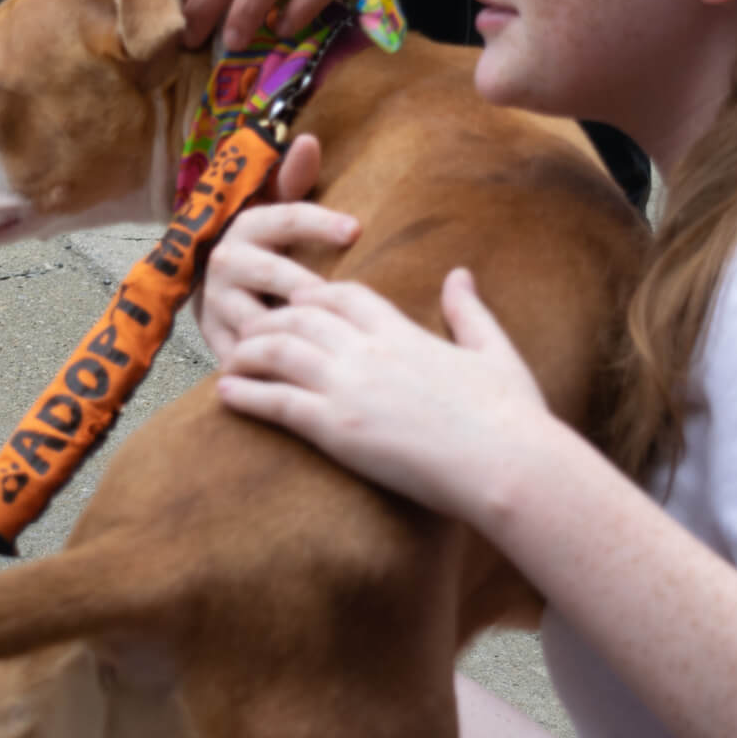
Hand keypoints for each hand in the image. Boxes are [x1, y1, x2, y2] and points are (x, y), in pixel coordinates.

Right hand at [197, 136, 357, 362]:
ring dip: (290, 327)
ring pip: (256, 318)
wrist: (214, 289)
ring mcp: (218, 304)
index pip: (284, 217)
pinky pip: (246, 355)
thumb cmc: (265, 246)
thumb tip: (308, 140)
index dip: (320, 223)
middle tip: (341, 298)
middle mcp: (225, 262)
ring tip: (331, 337)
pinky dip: (273, 363)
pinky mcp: (218, 341)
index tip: (357, 230)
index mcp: (246, 224)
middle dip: (306, 284)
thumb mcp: (277, 209)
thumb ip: (293, 179)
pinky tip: (308, 370)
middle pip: (271, 273)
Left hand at [218, 268, 562, 520]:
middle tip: (249, 330)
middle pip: (300, 317)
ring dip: (247, 352)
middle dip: (270, 320)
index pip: (344, 295)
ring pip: (278, 352)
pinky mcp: (337, 429)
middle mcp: (368, 350)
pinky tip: (226, 394)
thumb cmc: (510, 416)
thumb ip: (469, 310)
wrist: (506, 464)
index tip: (296, 300)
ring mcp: (349, 387)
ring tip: (230, 359)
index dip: (314, 294)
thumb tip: (460, 273)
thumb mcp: (493, 350)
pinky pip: (276, 402)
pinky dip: (245, 394)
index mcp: (403, 331)